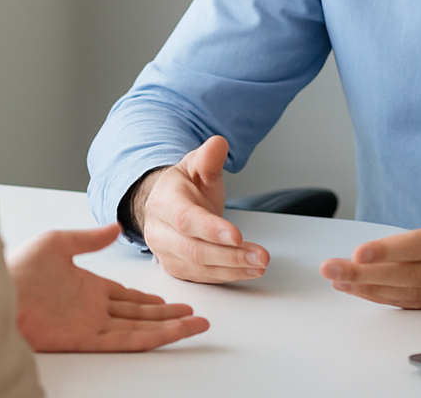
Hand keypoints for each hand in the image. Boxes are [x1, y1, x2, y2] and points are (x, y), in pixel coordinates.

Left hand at [7, 222, 209, 351]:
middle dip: (169, 315)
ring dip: (170, 328)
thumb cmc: (17, 267)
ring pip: (141, 328)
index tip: (171, 300)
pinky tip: (171, 334)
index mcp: (88, 286)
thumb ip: (89, 239)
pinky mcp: (85, 339)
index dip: (150, 299)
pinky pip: (127, 340)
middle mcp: (93, 309)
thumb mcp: (57, 242)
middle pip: (140, 315)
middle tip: (195, 314)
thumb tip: (113, 228)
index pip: (127, 297)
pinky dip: (152, 338)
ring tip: (196, 325)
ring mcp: (91, 325)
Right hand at [137, 135, 269, 282]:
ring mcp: (166, 253)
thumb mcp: (196, 166)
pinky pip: (202, 277)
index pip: (185, 219)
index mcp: (164, 202)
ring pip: (199, 267)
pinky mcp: (176, 268)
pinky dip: (228, 276)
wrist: (167, 205)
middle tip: (260, 256)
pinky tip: (249, 271)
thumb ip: (208, 158)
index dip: (211, 229)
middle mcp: (159, 231)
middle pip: (194, 249)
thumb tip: (219, 143)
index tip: (237, 235)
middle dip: (230, 255)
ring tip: (260, 264)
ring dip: (233, 269)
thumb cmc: (184, 188)